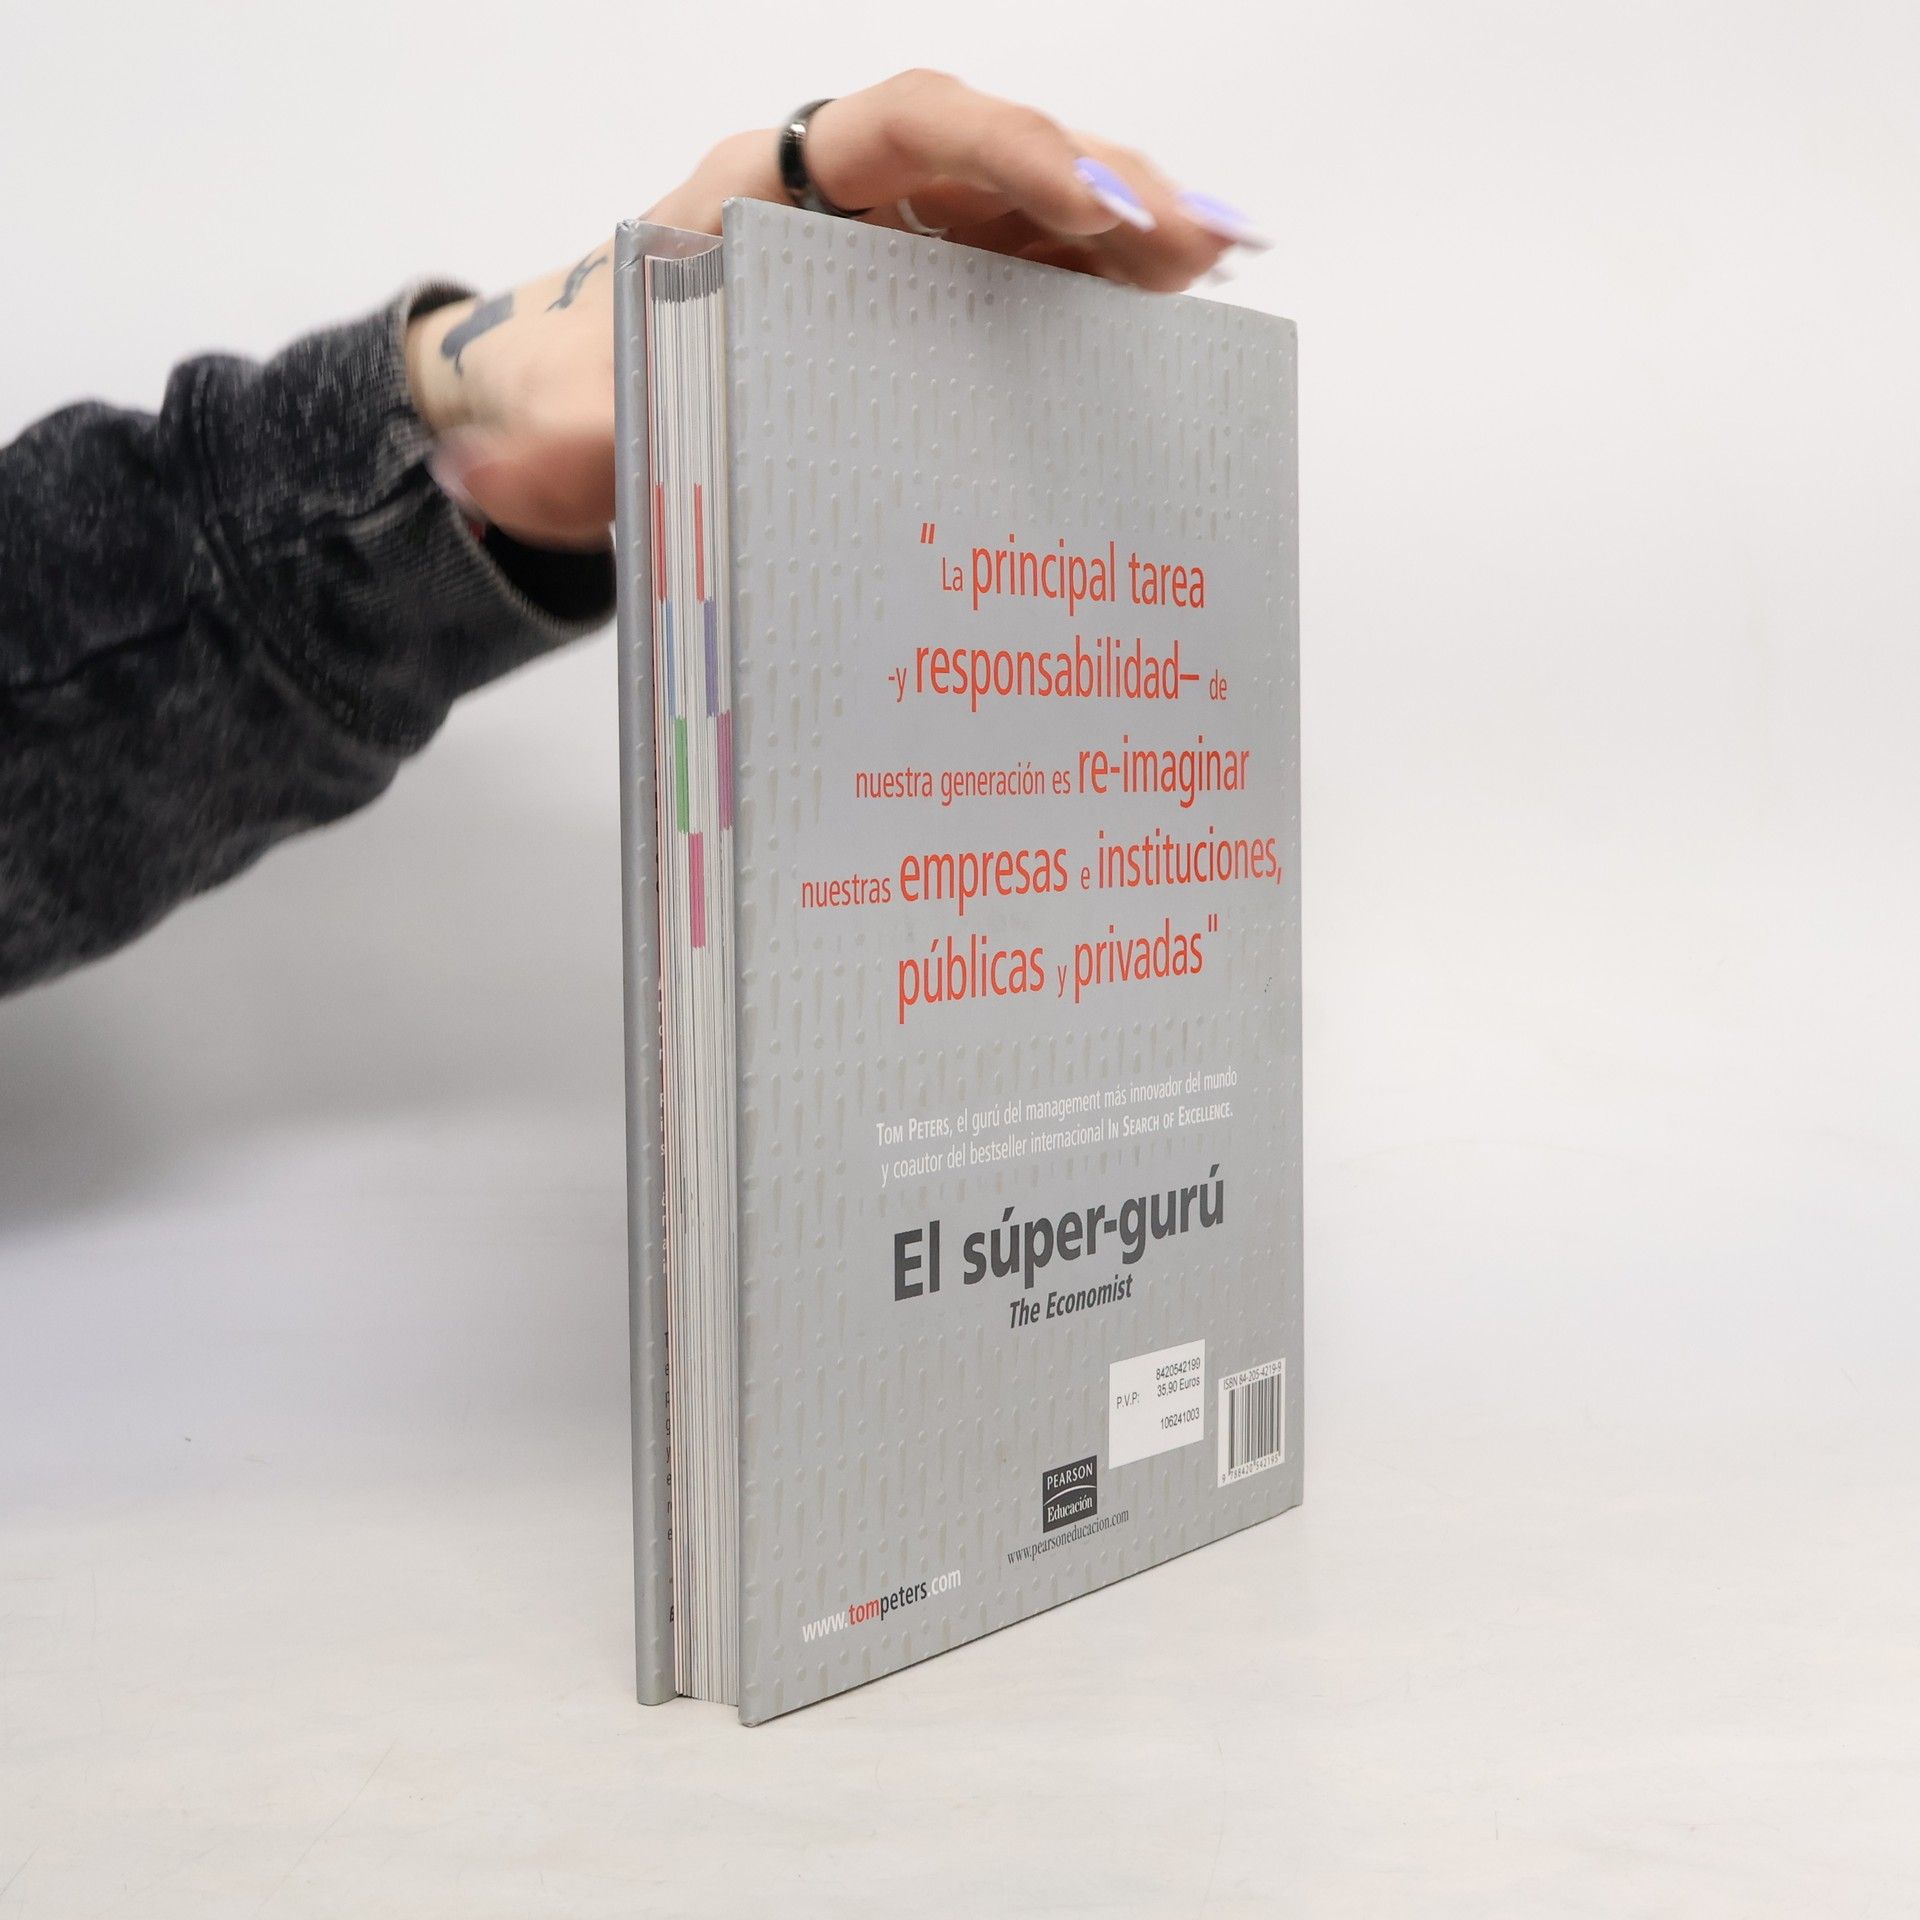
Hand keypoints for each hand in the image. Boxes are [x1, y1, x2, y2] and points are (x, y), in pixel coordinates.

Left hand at [406, 71, 1266, 549]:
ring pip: (1026, 219)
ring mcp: (894, 261)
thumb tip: (506, 466)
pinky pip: (1024, 288)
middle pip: (992, 158)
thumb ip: (549, 436)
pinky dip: (1100, 296)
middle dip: (1096, 190)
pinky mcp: (922, 321)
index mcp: (765, 195)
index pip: (901, 129)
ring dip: (1122, 237)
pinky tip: (1172, 324)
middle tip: (1193, 244)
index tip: (1080, 199)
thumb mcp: (553, 423)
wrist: (578, 422)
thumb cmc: (577, 400)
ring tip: (1216, 270)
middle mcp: (845, 210)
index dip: (1000, 148)